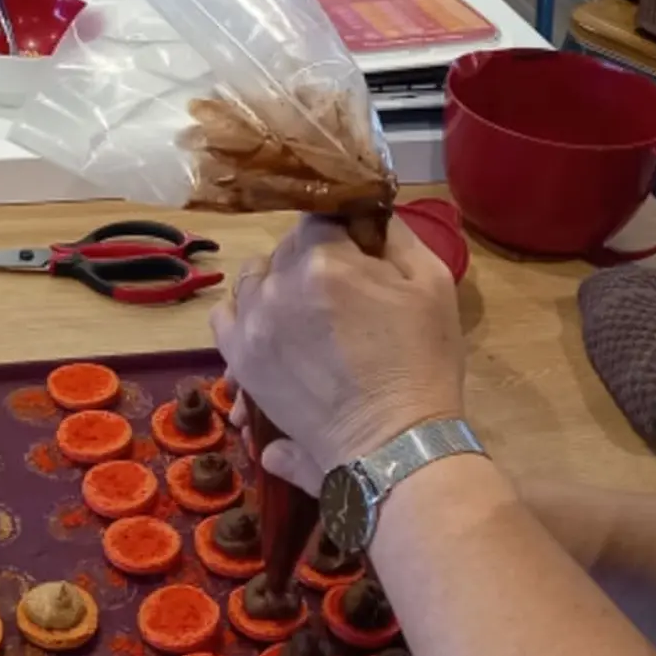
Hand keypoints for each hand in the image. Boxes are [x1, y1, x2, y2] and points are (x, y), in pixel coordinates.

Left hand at [210, 214, 464, 492]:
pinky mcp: (239, 361)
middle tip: (342, 294)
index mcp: (324, 260)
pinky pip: (223, 319)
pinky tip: (269, 330)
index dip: (341, 232)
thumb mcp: (431, 283)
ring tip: (305, 315)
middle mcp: (276, 287)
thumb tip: (363, 212)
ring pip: (252, 281)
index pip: (320, 216)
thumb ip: (394, 235)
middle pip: (283, 250)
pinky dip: (243, 317)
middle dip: (310, 261)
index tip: (358, 252)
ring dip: (275, 287)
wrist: (393, 444)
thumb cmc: (423, 364)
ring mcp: (251, 325)